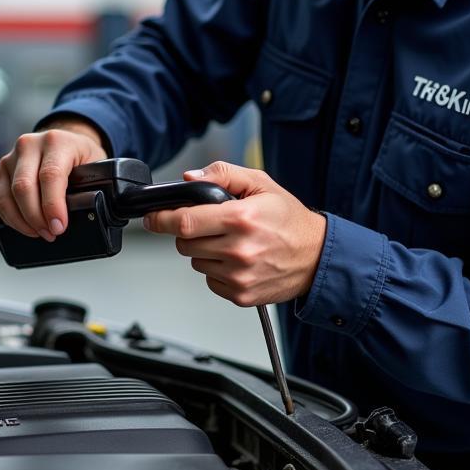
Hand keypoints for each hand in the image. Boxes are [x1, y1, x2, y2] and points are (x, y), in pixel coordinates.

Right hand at [0, 119, 106, 240]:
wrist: (64, 142)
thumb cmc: (80, 156)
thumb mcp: (94, 165)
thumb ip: (89, 186)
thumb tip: (82, 215)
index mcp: (57, 141)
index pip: (50, 175)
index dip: (53, 206)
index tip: (58, 227)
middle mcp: (30, 145)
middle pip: (24, 187)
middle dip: (36, 218)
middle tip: (50, 234)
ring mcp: (12, 156)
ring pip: (8, 196)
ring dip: (22, 221)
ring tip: (39, 232)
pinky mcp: (1, 169)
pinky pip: (0, 199)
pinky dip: (11, 218)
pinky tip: (26, 225)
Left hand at [142, 161, 326, 306]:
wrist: (317, 257)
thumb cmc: (290, 220)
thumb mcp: (260, 183)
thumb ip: (222, 174)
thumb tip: (190, 178)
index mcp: (240, 218)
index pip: (184, 221)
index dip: (161, 218)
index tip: (152, 218)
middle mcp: (239, 250)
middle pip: (184, 243)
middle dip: (190, 232)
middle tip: (212, 225)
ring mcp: (239, 276)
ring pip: (195, 262)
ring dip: (204, 251)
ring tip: (232, 243)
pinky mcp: (240, 294)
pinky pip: (210, 280)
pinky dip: (217, 270)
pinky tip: (238, 260)